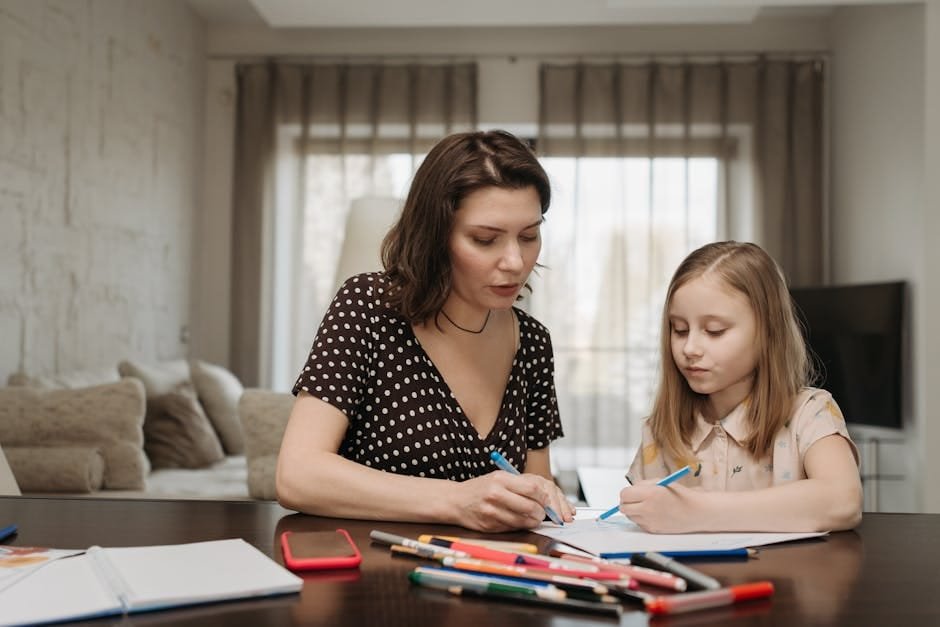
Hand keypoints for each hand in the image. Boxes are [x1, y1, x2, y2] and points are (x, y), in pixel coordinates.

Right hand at [455, 471, 572, 531]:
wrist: (456, 501)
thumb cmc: (481, 488)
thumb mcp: (498, 477)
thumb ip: (519, 484)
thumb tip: (544, 495)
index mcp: (500, 479)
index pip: (532, 489)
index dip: (543, 497)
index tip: (546, 500)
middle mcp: (495, 495)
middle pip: (530, 507)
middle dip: (541, 512)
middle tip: (542, 512)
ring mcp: (492, 512)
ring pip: (523, 521)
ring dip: (533, 522)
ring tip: (533, 518)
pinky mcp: (490, 526)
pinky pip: (513, 528)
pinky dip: (519, 526)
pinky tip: (518, 521)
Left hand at [618, 483, 699, 532]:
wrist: (696, 512)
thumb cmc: (681, 495)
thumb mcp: (661, 482)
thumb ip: (643, 485)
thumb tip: (632, 489)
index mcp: (650, 494)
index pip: (624, 495)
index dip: (626, 493)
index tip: (631, 492)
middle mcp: (647, 509)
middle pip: (624, 507)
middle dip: (626, 502)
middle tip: (634, 499)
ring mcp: (649, 522)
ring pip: (630, 517)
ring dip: (633, 511)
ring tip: (646, 506)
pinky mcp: (653, 530)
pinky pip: (639, 524)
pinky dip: (641, 519)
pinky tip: (652, 514)